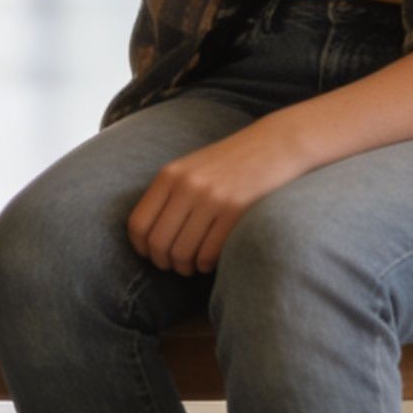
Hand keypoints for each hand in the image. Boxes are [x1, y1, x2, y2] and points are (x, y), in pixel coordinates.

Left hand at [126, 115, 316, 275]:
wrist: (274, 145)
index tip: (151, 255)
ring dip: (185, 267)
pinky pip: (209, 253)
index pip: (138, 224)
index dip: (141, 248)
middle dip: (164, 262)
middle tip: (174, 265)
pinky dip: (206, 265)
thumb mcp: (190, 169)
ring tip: (193, 265)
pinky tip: (210, 260)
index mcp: (170, 175)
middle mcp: (187, 186)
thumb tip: (146, 238)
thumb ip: (168, 195)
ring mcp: (212, 198)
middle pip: (158, 243)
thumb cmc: (230, 163)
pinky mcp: (236, 211)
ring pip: (182, 253)